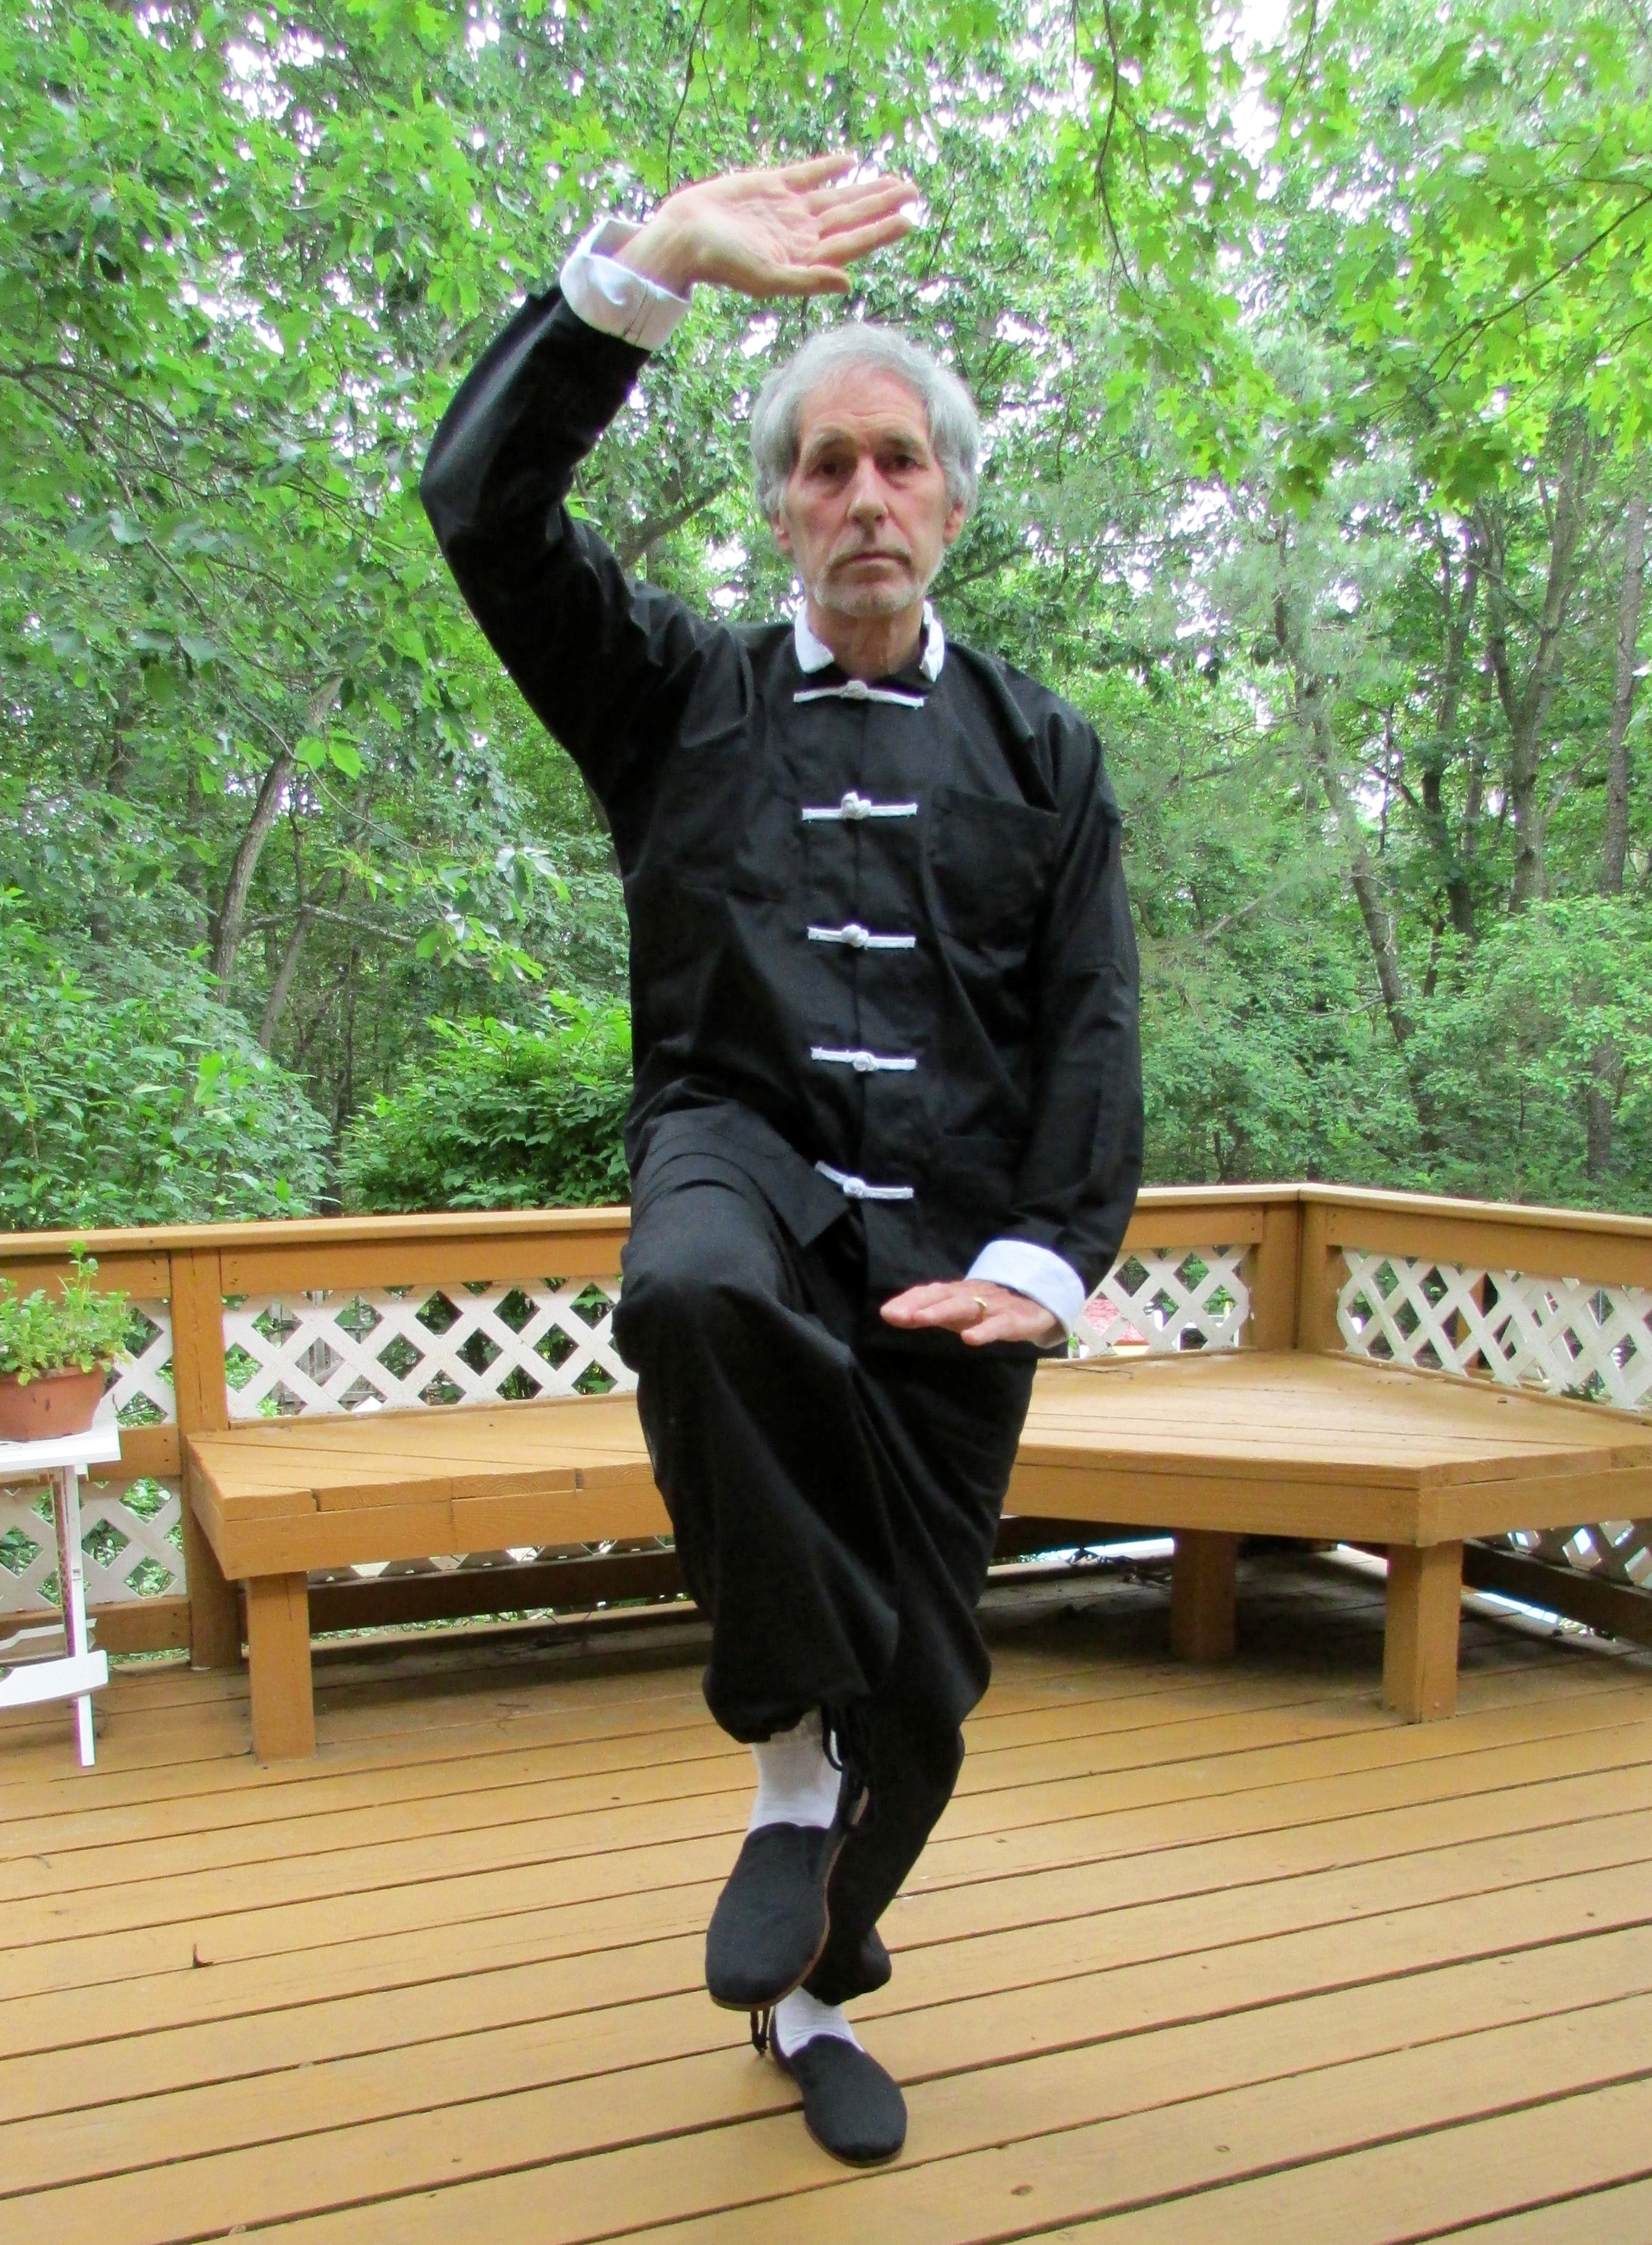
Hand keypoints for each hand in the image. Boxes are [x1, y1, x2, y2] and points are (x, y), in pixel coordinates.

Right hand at [616, 155, 917, 300]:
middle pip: (851, 216)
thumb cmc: (723, 264)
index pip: (852, 242)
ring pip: (836, 196)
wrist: (685, 235)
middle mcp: (802, 234)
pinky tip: (849, 161)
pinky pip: (807, 174)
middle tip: (913, 192)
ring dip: (864, 189)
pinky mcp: (771, 186)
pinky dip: (828, 167)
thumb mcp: (768, 278)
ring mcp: (788, 210)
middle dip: (882, 205)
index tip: (908, 219)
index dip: (880, 231)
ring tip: (894, 181)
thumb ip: (809, 280)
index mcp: (805, 257)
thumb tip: (848, 282)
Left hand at [880, 1279, 1063, 1349]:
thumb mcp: (955, 1310)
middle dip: (920, 1304)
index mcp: (957, 1293)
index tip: (887, 1313)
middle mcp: (972, 1295)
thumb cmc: (988, 1308)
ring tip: (923, 1318)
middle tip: (897, 1315)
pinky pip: (999, 1325)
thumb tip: (887, 1313)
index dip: (909, 1300)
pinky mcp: (1015, 1319)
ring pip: (967, 1306)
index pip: (930, 1292)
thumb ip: (924, 1311)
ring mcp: (994, 1306)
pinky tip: (970, 1339)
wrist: (1039, 1301)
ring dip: (943, 1310)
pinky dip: (985, 1330)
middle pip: (944, 1296)